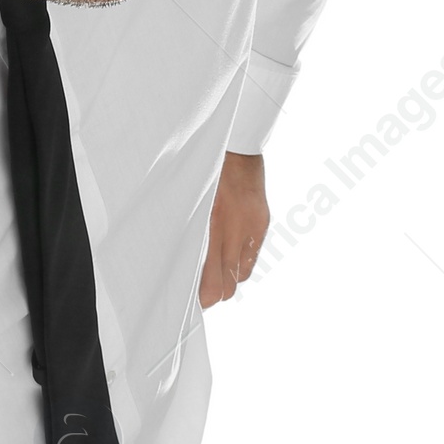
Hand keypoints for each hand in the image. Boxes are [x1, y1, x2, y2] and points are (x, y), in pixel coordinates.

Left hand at [198, 150, 269, 306]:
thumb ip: (184, 235)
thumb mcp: (185, 201)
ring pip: (240, 274)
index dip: (203, 298)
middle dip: (214, 293)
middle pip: (228, 285)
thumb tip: (181, 268)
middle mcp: (233, 228)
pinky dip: (239, 261)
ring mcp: (252, 226)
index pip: (211, 282)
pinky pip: (251, 256)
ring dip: (227, 278)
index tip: (191, 300)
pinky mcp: (262, 221)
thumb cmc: (201, 172)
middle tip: (198, 290)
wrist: (233, 143)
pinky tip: (227, 251)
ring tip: (212, 269)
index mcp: (209, 224)